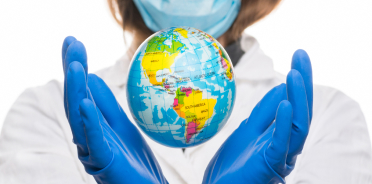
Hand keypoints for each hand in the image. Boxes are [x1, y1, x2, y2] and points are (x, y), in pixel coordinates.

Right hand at [62, 36, 167, 183]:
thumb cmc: (135, 160)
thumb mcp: (122, 124)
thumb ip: (106, 103)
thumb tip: (92, 77)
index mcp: (93, 125)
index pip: (81, 91)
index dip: (76, 66)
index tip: (73, 41)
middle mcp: (87, 135)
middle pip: (77, 99)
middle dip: (74, 71)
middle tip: (72, 42)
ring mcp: (93, 150)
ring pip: (80, 118)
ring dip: (77, 91)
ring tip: (77, 65)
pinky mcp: (103, 163)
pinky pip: (94, 142)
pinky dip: (89, 123)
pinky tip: (86, 103)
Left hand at [203, 50, 312, 183]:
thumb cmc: (233, 165)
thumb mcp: (248, 130)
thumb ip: (264, 112)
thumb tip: (281, 87)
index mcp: (280, 135)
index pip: (293, 104)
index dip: (297, 81)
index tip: (297, 55)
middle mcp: (286, 145)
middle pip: (300, 110)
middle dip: (303, 82)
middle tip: (301, 54)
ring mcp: (280, 156)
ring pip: (298, 126)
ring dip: (298, 98)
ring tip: (295, 73)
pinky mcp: (270, 165)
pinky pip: (281, 144)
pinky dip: (285, 123)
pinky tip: (286, 103)